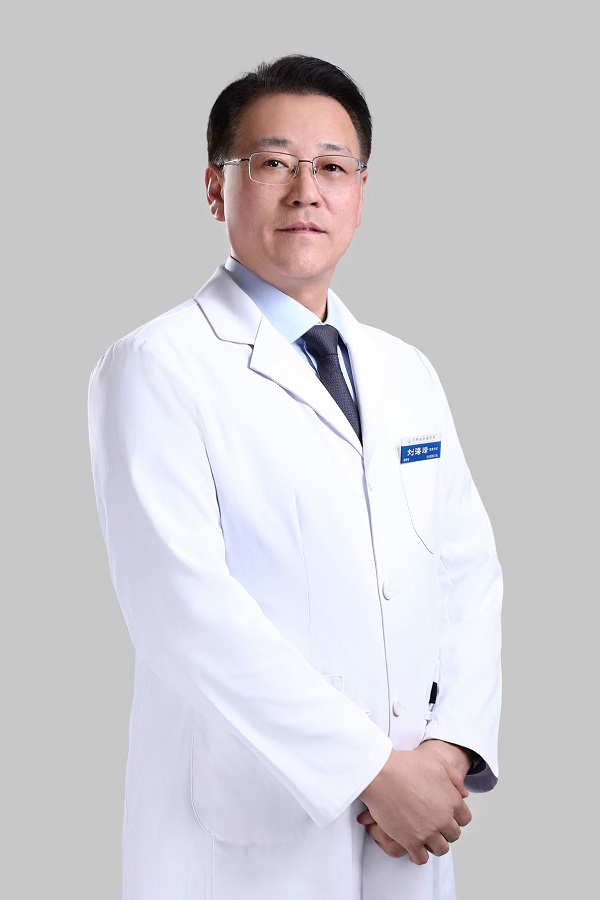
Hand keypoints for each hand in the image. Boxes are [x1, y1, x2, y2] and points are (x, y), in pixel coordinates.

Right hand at [359, 746, 471, 864]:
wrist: (381, 774)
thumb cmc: (405, 765)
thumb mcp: (437, 762)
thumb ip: (454, 777)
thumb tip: (463, 793)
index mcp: (452, 801)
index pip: (464, 819)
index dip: (455, 817)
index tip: (446, 815)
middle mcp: (443, 819)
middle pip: (453, 835)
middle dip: (445, 830)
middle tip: (435, 825)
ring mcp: (428, 832)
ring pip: (440, 849)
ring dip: (434, 844)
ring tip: (426, 837)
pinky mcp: (411, 841)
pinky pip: (421, 858)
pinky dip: (419, 855)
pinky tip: (414, 847)